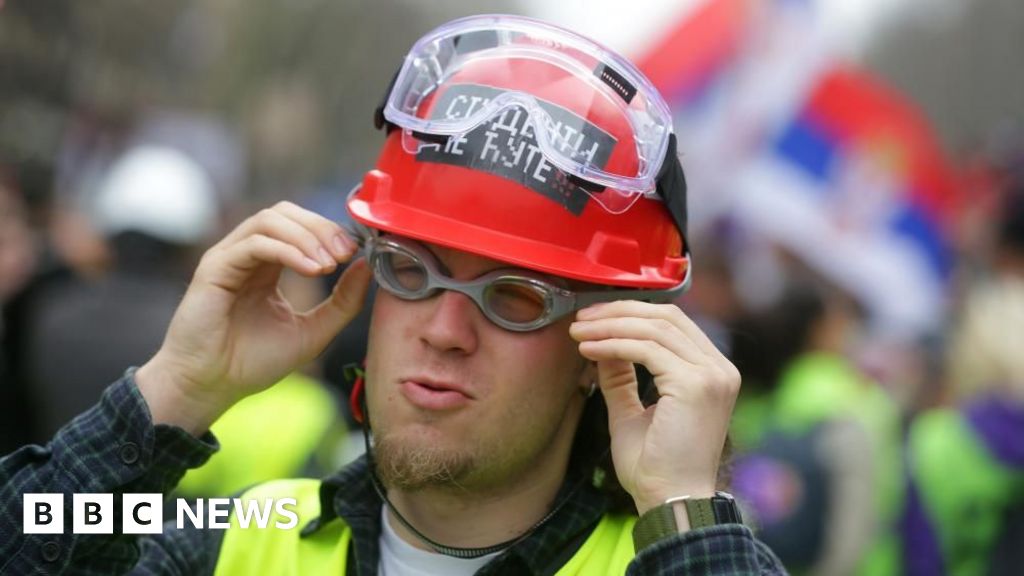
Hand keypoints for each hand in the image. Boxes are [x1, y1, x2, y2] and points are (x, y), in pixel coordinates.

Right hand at [136, 202, 371, 434]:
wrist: (209, 387)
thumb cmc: (252, 363)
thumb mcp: (314, 331)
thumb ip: (343, 301)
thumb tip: (368, 266)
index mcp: (268, 265)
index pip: (300, 225)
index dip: (330, 231)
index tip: (355, 252)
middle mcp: (246, 255)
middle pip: (286, 213)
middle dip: (321, 227)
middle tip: (345, 253)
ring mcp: (228, 257)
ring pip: (269, 220)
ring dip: (307, 236)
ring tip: (328, 265)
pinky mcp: (215, 268)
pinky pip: (255, 243)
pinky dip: (288, 250)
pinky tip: (311, 270)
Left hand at [569, 301, 739, 513]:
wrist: (670, 503)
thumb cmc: (654, 467)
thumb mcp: (631, 411)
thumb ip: (621, 375)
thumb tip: (603, 341)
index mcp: (712, 372)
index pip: (672, 322)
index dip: (630, 312)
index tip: (593, 317)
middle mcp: (720, 369)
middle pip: (666, 316)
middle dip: (618, 312)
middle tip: (580, 317)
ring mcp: (712, 375)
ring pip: (654, 328)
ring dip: (609, 326)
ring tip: (577, 331)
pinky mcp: (696, 385)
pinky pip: (646, 349)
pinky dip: (613, 344)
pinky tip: (588, 349)